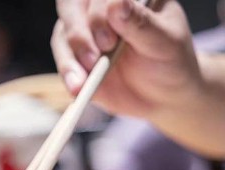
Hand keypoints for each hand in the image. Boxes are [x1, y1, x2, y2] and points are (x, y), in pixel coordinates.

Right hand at [51, 0, 199, 117]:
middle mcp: (103, 7)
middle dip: (78, 34)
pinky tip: (78, 88)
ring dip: (70, 59)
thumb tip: (116, 4)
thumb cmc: (172, 62)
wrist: (164, 95)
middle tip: (94, 59)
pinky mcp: (75, 55)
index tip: (109, 41)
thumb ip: (140, 23)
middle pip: (72, 6)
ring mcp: (86, 30)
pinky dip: (68, 74)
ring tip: (83, 83)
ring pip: (63, 34)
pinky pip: (63, 59)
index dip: (98, 13)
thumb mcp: (165, 42)